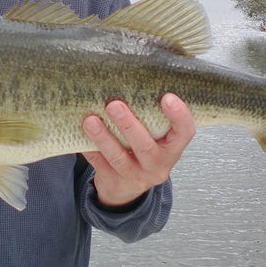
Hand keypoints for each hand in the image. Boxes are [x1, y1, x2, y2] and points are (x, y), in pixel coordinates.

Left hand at [81, 93, 195, 208]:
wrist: (128, 188)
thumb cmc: (142, 150)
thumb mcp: (155, 137)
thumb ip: (150, 117)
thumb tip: (133, 79)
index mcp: (172, 149)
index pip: (185, 132)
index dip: (179, 116)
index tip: (168, 97)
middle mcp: (158, 165)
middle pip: (145, 146)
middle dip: (129, 125)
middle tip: (114, 105)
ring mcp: (136, 177)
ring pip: (119, 158)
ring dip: (103, 138)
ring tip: (90, 120)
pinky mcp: (115, 183)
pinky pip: (100, 165)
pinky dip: (90, 149)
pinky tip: (81, 134)